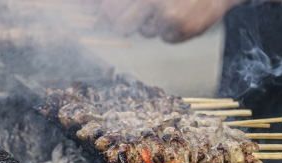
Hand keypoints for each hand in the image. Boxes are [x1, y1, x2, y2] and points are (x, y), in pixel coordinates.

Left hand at [99, 0, 240, 41]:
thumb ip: (129, 1)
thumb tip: (98, 13)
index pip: (109, 11)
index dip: (104, 17)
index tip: (102, 19)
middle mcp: (152, 1)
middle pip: (122, 27)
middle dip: (125, 25)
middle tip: (135, 18)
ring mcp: (168, 17)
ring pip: (146, 32)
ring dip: (152, 24)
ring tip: (168, 9)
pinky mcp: (183, 30)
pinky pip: (166, 38)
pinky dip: (171, 31)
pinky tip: (181, 16)